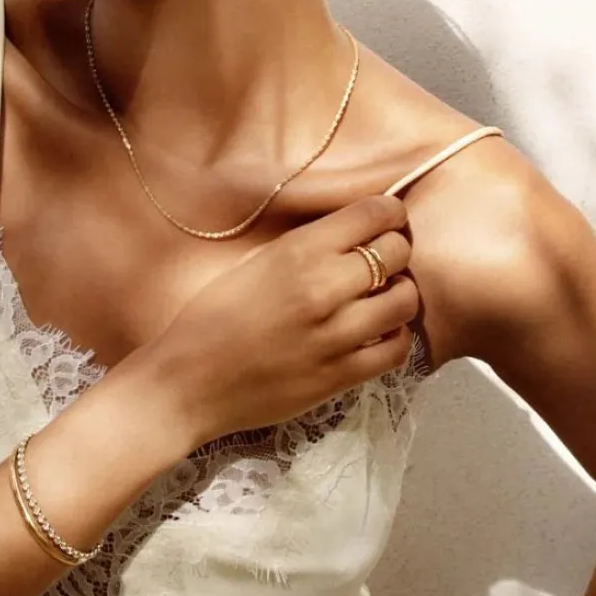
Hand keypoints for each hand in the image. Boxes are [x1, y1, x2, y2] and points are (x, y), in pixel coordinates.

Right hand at [150, 195, 417, 446]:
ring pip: (406, 300)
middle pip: (398, 251)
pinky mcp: (342, 375)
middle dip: (396, 249)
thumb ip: (303, 247)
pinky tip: (375, 333)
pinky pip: (398, 348)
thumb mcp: (252, 263)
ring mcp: (337, 334)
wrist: (188, 383)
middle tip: (383, 259)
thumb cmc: (210, 319)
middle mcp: (324, 287)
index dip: (388, 212)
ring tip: (380, 297)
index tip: (386, 219)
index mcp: (298, 251)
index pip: (374, 213)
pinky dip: (394, 336)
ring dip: (399, 293)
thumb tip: (350, 233)